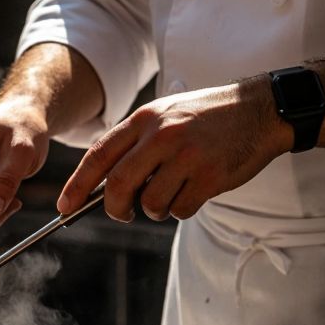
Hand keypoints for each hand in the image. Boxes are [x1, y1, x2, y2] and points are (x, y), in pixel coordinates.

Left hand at [57, 80, 291, 221]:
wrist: (259, 110)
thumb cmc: (207, 118)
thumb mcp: (165, 115)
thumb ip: (135, 144)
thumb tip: (103, 187)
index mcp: (145, 119)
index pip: (98, 155)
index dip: (77, 185)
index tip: (65, 207)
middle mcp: (162, 136)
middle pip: (118, 185)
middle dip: (114, 209)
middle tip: (123, 214)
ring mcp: (187, 156)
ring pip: (151, 203)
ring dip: (155, 209)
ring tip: (172, 193)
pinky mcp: (210, 176)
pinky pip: (181, 209)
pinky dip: (182, 209)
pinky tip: (194, 192)